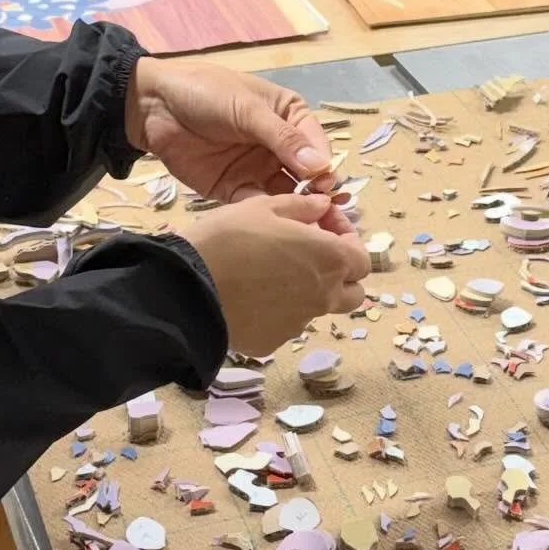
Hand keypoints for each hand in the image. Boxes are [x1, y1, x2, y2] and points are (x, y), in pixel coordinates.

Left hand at [126, 59, 350, 226]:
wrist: (153, 105)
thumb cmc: (207, 93)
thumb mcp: (247, 109)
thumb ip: (282, 138)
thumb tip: (321, 166)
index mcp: (290, 117)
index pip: (316, 145)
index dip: (323, 166)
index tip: (327, 186)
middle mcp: (279, 146)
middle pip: (305, 175)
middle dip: (315, 195)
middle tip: (323, 216)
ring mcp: (257, 169)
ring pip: (285, 194)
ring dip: (295, 211)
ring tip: (304, 229)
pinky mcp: (234, 189)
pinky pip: (255, 205)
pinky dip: (266, 216)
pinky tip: (272, 228)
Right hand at [182, 196, 370, 355]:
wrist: (186, 289)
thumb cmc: (228, 238)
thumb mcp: (264, 207)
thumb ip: (302, 207)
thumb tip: (323, 206)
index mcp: (329, 259)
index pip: (362, 258)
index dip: (346, 240)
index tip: (323, 226)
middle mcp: (322, 296)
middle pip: (352, 293)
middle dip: (339, 274)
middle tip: (310, 254)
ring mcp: (298, 324)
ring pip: (317, 309)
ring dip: (307, 291)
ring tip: (270, 272)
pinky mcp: (272, 342)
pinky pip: (284, 324)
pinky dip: (276, 310)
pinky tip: (248, 295)